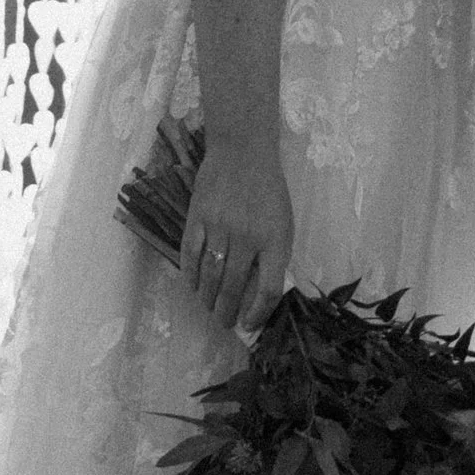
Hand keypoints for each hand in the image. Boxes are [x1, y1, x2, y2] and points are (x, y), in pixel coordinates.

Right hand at [181, 134, 292, 334]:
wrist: (243, 151)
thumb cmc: (269, 189)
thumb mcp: (284, 222)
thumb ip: (274, 254)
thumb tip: (260, 291)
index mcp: (275, 240)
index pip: (268, 289)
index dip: (259, 313)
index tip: (250, 323)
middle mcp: (247, 237)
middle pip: (234, 287)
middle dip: (227, 312)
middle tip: (224, 323)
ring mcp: (220, 227)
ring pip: (210, 275)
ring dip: (208, 298)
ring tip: (209, 308)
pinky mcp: (198, 217)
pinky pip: (191, 254)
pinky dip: (191, 275)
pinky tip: (193, 286)